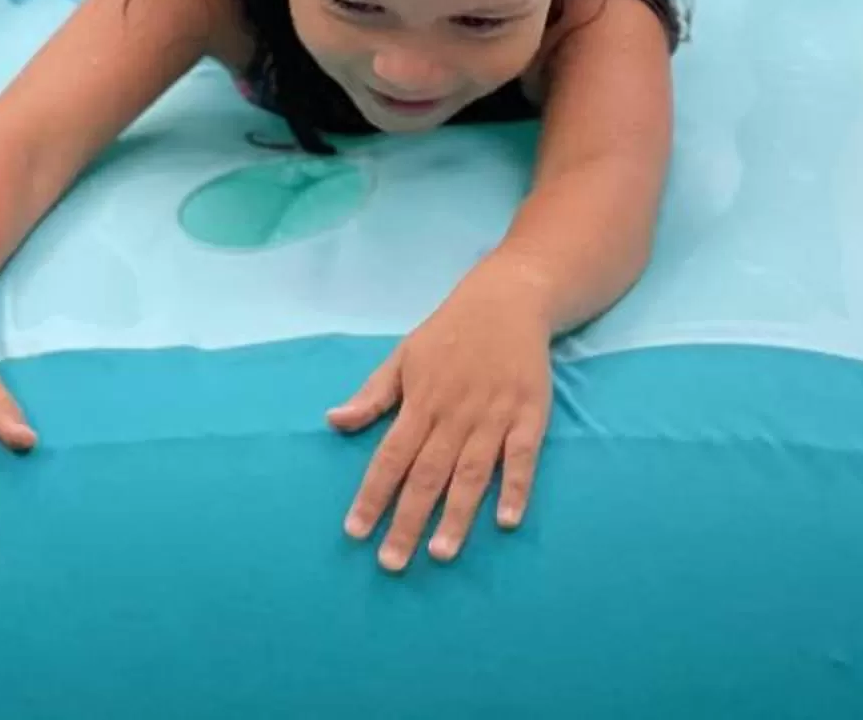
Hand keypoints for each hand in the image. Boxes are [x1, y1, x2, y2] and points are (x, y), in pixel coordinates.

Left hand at [328, 262, 554, 570]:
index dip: (372, 494)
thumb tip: (333, 421)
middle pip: (427, 474)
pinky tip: (507, 520)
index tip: (356, 532)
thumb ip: (372, 394)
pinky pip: (522, 457)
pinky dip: (516, 488)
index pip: (390, 456)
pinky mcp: (529, 415)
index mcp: (420, 401)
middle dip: (408, 521)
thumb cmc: (449, 334)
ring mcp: (493, 415)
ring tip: (441, 554)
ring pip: (471, 473)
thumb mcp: (403, 356)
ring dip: (456, 514)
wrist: (507, 299)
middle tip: (392, 564)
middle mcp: (454, 413)